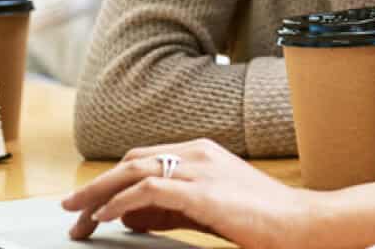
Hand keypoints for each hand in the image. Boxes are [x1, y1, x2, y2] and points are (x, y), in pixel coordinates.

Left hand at [62, 139, 319, 248]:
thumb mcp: (207, 210)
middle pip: (131, 161)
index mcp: (200, 152)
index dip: (111, 181)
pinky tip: (106, 216)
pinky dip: (121, 202)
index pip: (143, 159)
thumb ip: (169, 209)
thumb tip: (129, 216)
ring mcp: (199, 168)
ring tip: (77, 215)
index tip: (89, 205)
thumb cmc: (263, 220)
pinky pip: (149, 190)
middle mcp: (196, 152)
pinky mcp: (202, 191)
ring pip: (133, 171)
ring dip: (99, 194)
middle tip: (70, 210)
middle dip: (96, 187)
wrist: (303, 223)